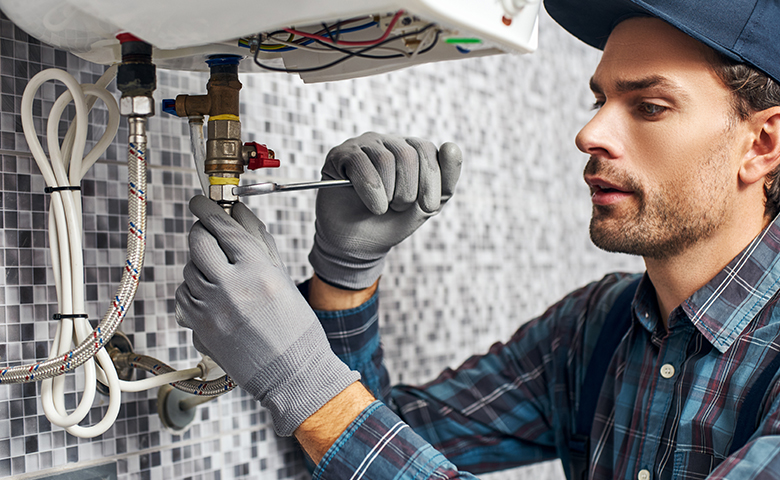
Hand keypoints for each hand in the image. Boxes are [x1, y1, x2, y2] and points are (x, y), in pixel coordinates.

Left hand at [175, 196, 359, 435]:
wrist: (291, 373)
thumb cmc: (295, 327)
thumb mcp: (282, 277)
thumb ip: (258, 241)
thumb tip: (238, 211)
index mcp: (257, 270)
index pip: (223, 227)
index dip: (208, 208)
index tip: (200, 201)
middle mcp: (230, 287)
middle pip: (198, 242)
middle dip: (202, 233)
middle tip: (209, 233)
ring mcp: (210, 309)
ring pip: (188, 269)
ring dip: (200, 264)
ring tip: (220, 275)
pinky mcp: (198, 328)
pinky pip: (184, 296)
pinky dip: (194, 290)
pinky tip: (213, 297)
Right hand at [309, 132, 462, 289]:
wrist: (358, 244)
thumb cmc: (391, 222)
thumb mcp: (426, 206)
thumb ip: (445, 181)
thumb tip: (451, 146)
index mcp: (412, 150)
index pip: (427, 150)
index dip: (431, 182)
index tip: (427, 207)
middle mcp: (388, 142)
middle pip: (407, 154)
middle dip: (408, 192)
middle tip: (399, 208)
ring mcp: (363, 146)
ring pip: (385, 160)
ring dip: (388, 194)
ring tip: (382, 208)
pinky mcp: (340, 155)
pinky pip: (360, 164)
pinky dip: (370, 191)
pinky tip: (372, 205)